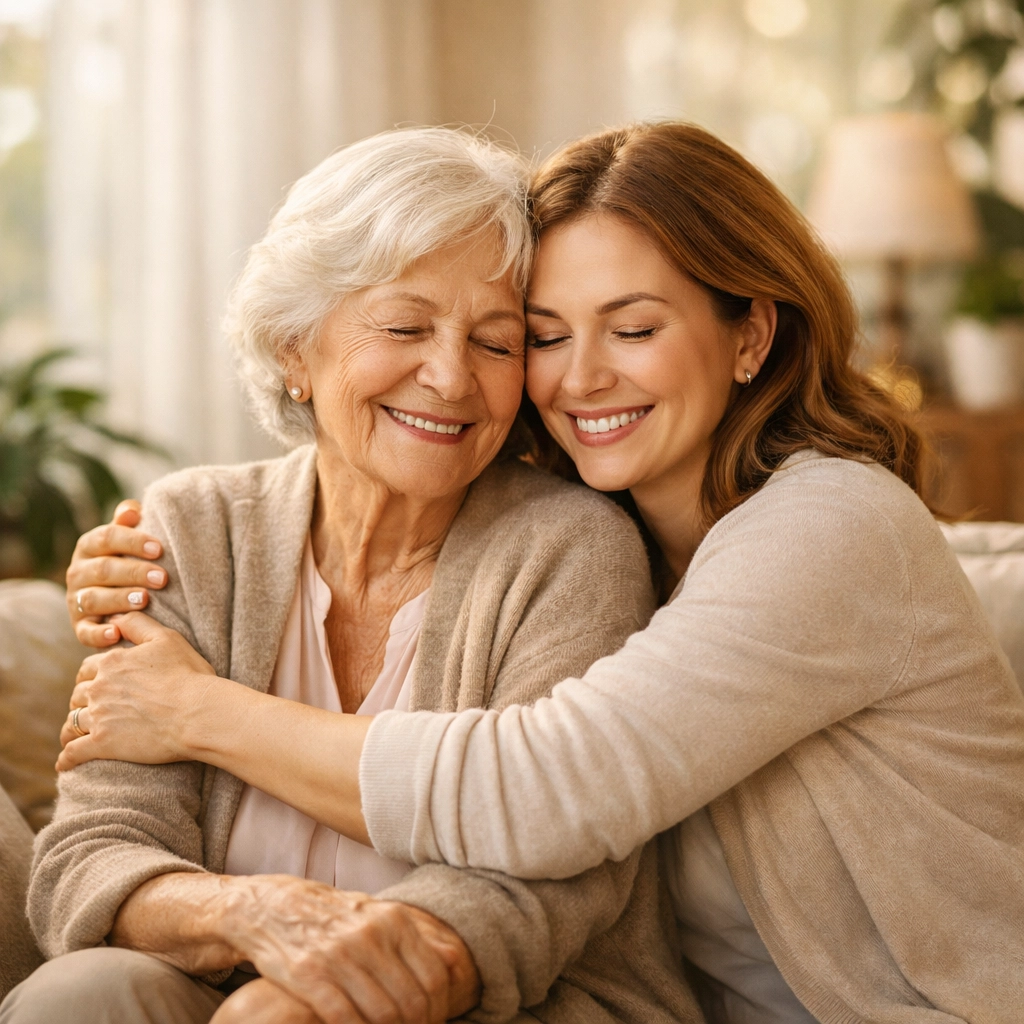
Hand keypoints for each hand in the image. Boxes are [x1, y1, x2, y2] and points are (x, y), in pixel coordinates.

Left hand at [58, 612, 220, 770]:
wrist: (198, 713)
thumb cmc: (188, 675)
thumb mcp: (167, 639)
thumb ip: (137, 624)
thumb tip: (115, 617)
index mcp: (112, 662)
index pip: (88, 668)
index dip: (92, 676)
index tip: (98, 684)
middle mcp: (99, 688)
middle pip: (78, 695)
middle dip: (82, 701)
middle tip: (90, 709)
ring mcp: (99, 717)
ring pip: (72, 723)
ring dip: (72, 728)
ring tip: (74, 736)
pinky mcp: (102, 744)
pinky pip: (73, 753)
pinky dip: (66, 758)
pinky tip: (65, 764)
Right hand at [66, 499, 167, 646]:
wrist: (117, 599)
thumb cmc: (129, 561)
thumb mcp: (128, 540)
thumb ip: (129, 523)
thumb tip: (132, 510)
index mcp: (89, 546)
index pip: (106, 537)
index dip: (132, 541)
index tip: (159, 548)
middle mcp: (77, 572)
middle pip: (103, 569)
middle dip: (133, 572)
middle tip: (162, 578)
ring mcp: (77, 600)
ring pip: (94, 599)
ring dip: (119, 599)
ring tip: (145, 600)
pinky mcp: (81, 627)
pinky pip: (85, 632)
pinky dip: (99, 634)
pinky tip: (117, 632)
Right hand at [216, 875, 479, 1023]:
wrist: (275, 906)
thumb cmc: (334, 917)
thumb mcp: (376, 914)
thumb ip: (409, 939)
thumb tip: (451, 964)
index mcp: (394, 920)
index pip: (435, 977)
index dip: (439, 1010)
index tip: (432, 1023)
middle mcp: (371, 934)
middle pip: (412, 1002)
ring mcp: (340, 954)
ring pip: (382, 1015)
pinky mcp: (309, 974)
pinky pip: (345, 1019)